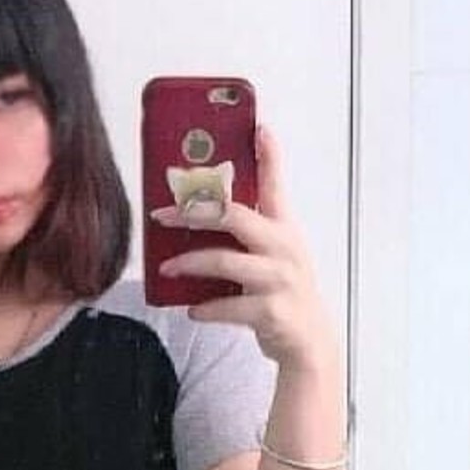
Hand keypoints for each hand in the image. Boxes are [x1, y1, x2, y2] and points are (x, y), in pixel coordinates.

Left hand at [150, 125, 337, 371]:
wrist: (308, 342)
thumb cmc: (281, 292)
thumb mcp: (272, 255)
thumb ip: (246, 233)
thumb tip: (194, 214)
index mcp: (283, 229)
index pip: (275, 184)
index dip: (269, 155)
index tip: (259, 128)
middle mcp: (284, 248)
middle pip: (235, 216)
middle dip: (193, 212)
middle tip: (161, 216)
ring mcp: (279, 279)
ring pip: (225, 260)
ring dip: (189, 263)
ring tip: (165, 268)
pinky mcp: (271, 311)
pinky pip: (228, 306)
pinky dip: (206, 308)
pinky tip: (192, 310)